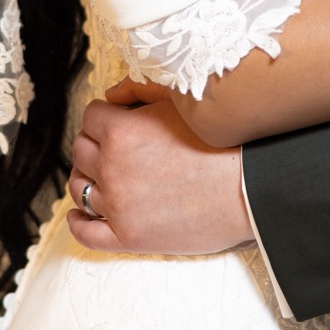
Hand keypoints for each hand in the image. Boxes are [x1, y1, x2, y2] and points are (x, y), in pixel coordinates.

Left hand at [66, 81, 251, 253]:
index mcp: (121, 131)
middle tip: (112, 149)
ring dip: (86, 179)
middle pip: (80, 151)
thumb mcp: (182, 103)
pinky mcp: (128, 237)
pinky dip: (77, 222)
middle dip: (94, 146)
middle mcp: (112, 167)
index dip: (104, 118)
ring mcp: (117, 205)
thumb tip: (112, 95)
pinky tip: (80, 216)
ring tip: (101, 179)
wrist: (252, 189)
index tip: (116, 123)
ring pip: (79, 188)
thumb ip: (140, 92)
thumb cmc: (224, 143)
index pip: (91, 117)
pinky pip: (85, 232)